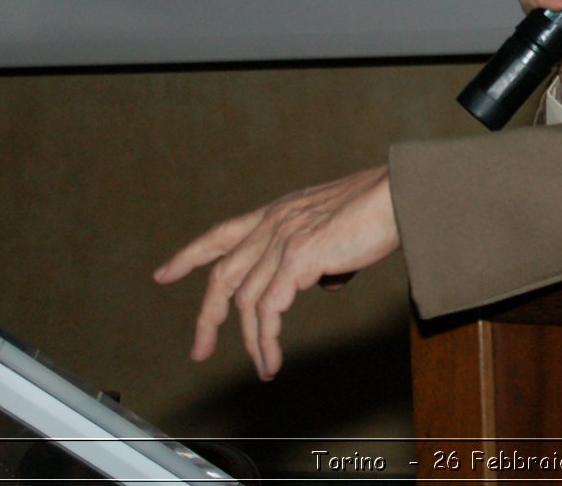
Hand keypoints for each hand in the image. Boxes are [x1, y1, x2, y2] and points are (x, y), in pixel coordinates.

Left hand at [152, 165, 397, 380]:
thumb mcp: (336, 229)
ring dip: (251, 341)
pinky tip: (272, 358)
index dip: (190, 255)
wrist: (397, 195)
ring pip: (246, 301)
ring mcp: (282, 240)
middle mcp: (272, 224)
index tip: (165, 274)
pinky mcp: (298, 259)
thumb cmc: (379, 208)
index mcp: (277, 212)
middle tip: (200, 349)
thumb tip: (324, 282)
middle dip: (207, 317)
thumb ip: (320, 255)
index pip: (221, 234)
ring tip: (262, 366)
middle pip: (222, 275)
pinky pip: (269, 310)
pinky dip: (267, 339)